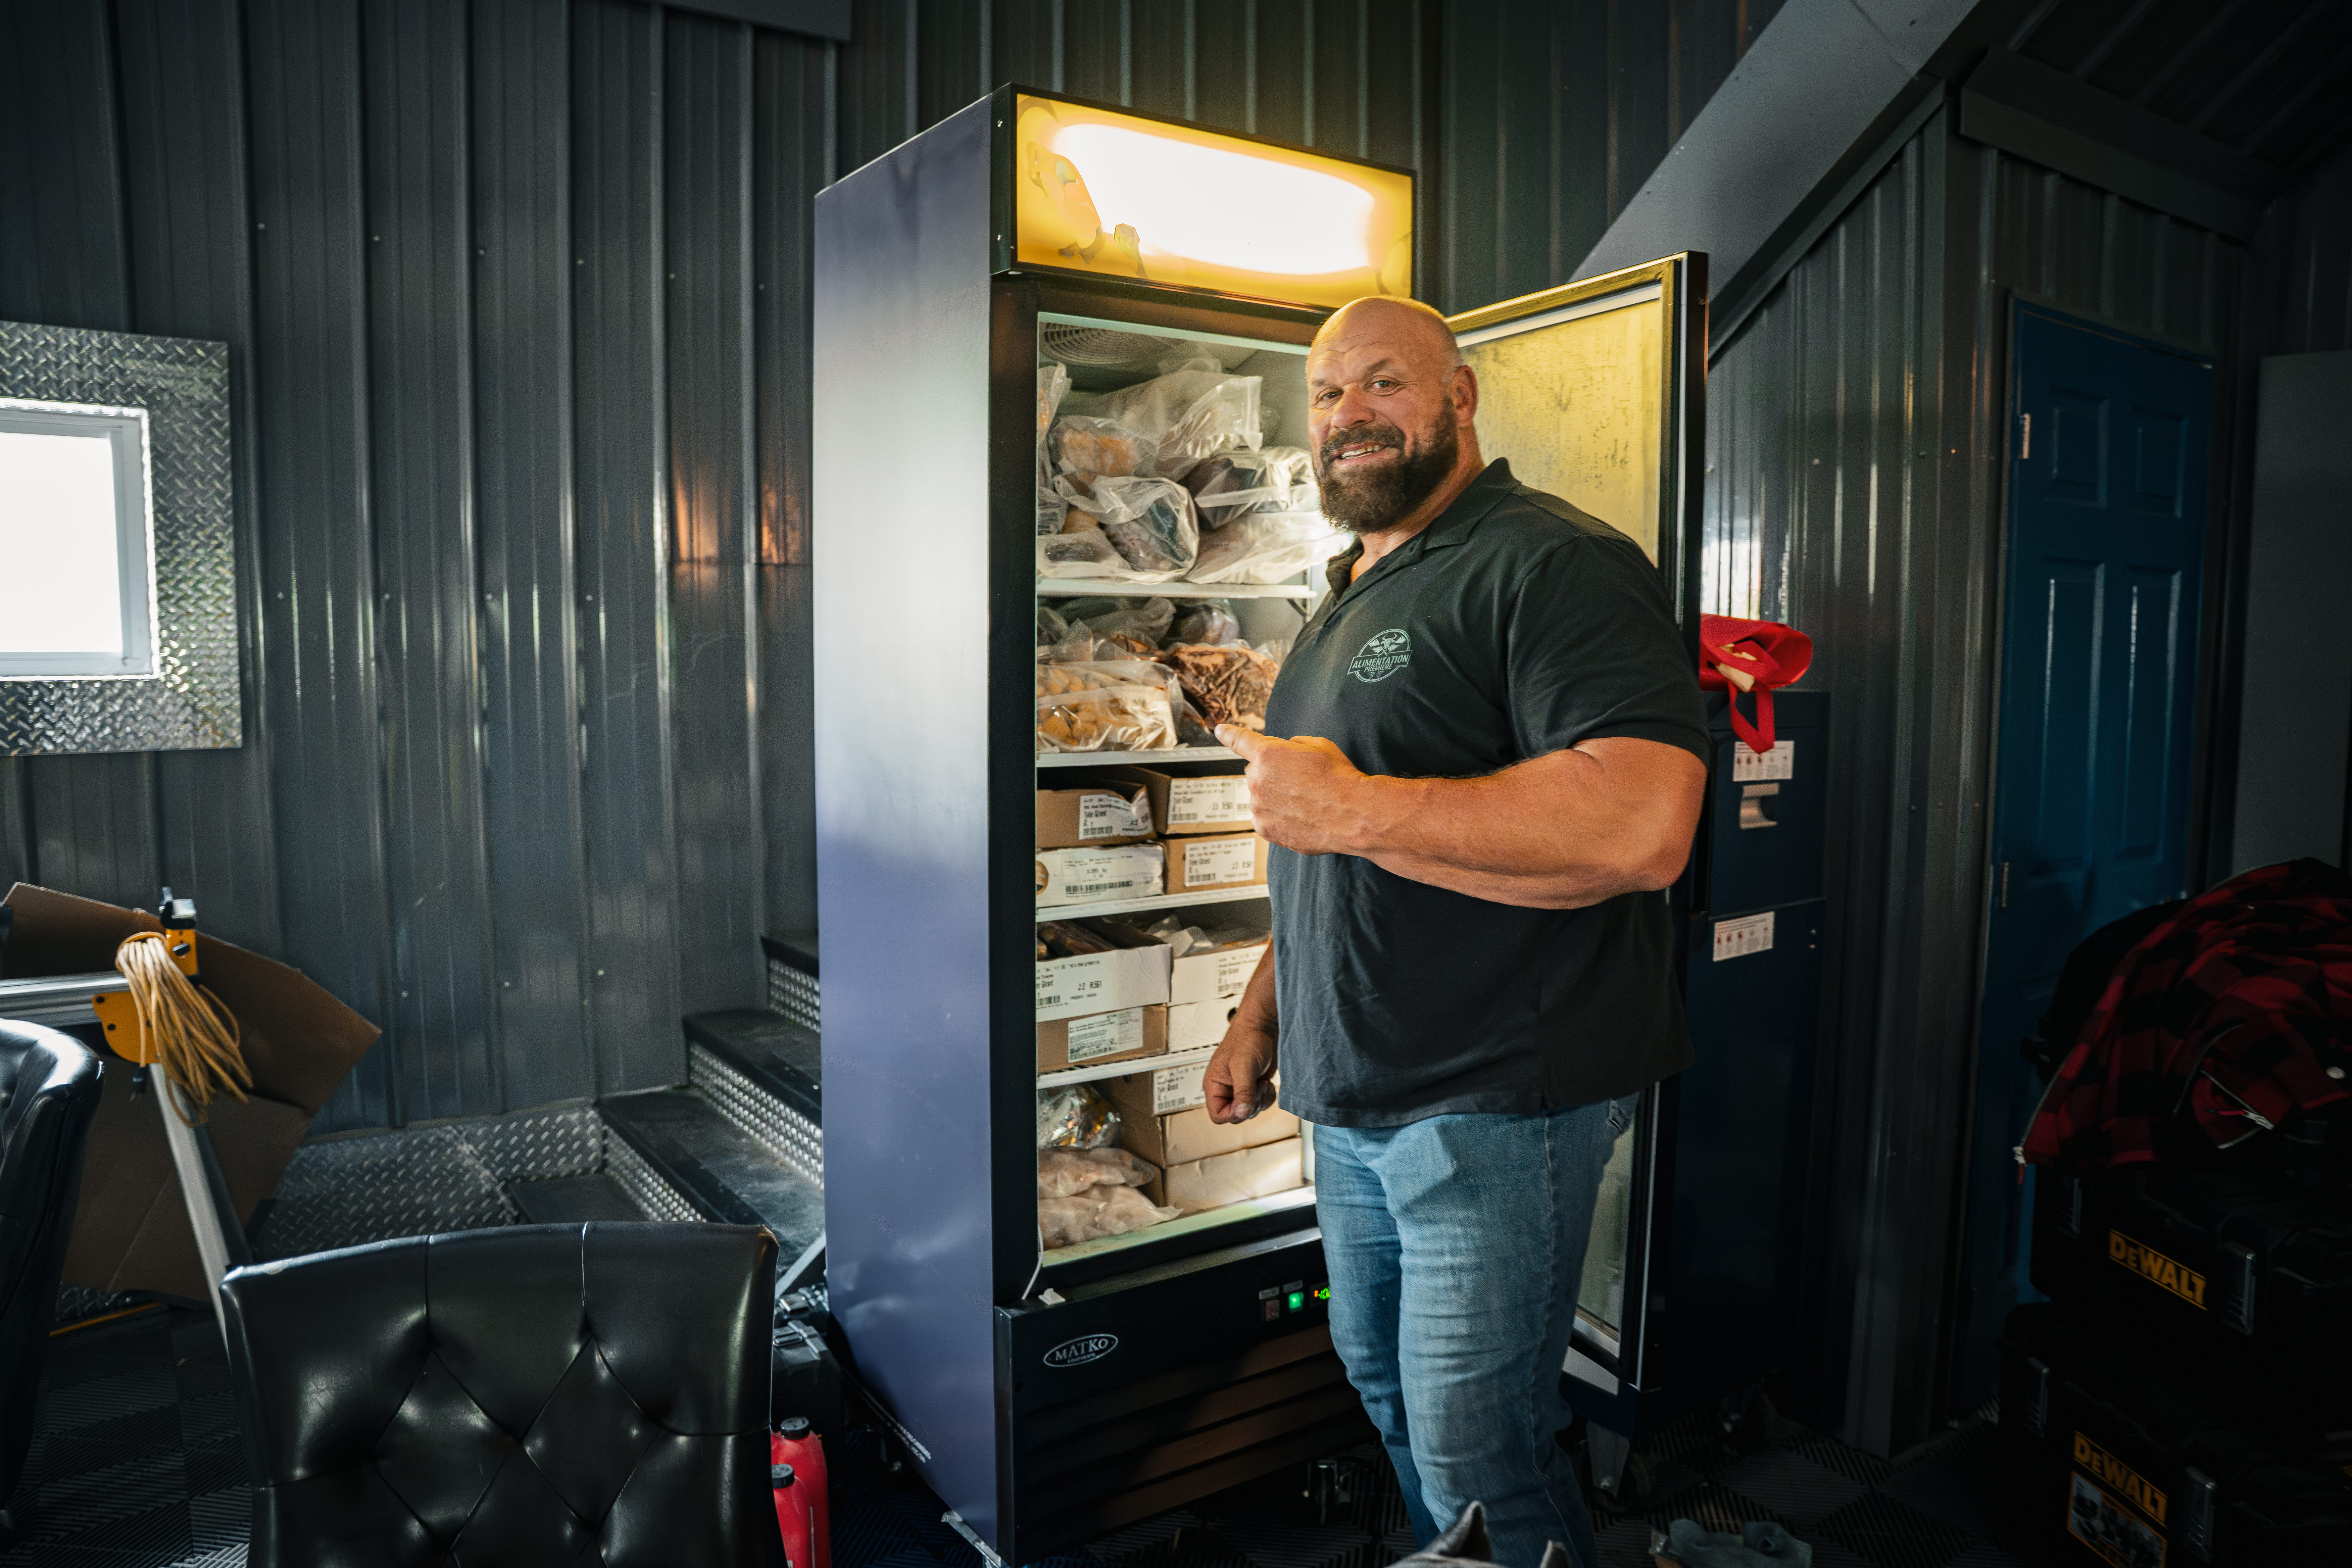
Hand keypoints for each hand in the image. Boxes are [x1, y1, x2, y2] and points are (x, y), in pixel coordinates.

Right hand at [1204, 1011, 1277, 1123]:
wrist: (1263, 1026)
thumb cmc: (1247, 1038)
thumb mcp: (1243, 1067)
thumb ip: (1242, 1092)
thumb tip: (1242, 1113)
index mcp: (1214, 1085)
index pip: (1218, 1115)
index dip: (1233, 1114)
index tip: (1246, 1102)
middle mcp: (1226, 1089)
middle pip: (1236, 1116)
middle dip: (1250, 1106)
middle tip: (1256, 1088)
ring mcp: (1240, 1088)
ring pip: (1250, 1111)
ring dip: (1260, 1101)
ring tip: (1262, 1083)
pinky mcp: (1253, 1086)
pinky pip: (1260, 1104)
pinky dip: (1267, 1098)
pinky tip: (1267, 1083)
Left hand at [1216, 725, 1374, 854]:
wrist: (1353, 814)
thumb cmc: (1339, 779)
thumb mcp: (1320, 746)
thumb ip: (1295, 745)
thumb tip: (1288, 751)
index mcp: (1268, 754)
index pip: (1241, 740)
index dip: (1229, 734)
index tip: (1220, 731)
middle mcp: (1257, 780)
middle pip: (1256, 774)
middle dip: (1272, 775)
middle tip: (1301, 782)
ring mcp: (1259, 807)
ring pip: (1261, 798)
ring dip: (1277, 799)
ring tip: (1306, 803)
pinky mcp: (1266, 830)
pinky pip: (1265, 820)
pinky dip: (1279, 818)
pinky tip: (1301, 817)